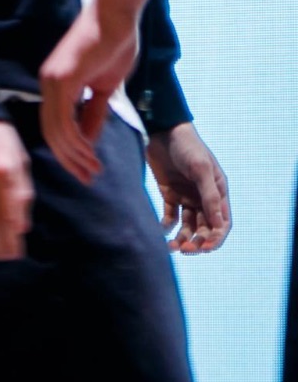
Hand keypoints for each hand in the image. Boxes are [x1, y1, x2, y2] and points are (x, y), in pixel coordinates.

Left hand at [39, 0, 139, 183]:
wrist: (118, 15)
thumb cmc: (114, 45)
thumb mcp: (104, 88)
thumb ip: (94, 113)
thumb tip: (87, 141)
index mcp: (55, 86)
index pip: (54, 127)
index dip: (67, 151)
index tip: (85, 170)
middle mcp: (47, 83)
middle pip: (50, 132)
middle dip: (68, 160)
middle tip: (87, 179)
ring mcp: (52, 80)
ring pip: (55, 130)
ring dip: (74, 155)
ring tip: (93, 171)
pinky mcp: (62, 77)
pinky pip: (63, 118)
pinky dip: (76, 140)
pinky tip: (90, 153)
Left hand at [145, 122, 230, 253]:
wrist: (163, 131)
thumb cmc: (188, 147)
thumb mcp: (201, 169)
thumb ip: (209, 196)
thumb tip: (219, 225)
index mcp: (218, 193)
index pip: (221, 224)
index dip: (215, 238)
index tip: (205, 248)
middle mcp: (204, 198)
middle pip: (203, 228)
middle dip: (196, 241)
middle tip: (185, 250)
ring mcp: (187, 197)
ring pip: (187, 225)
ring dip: (181, 238)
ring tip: (171, 247)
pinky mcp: (170, 194)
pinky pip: (170, 216)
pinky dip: (166, 226)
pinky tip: (160, 232)